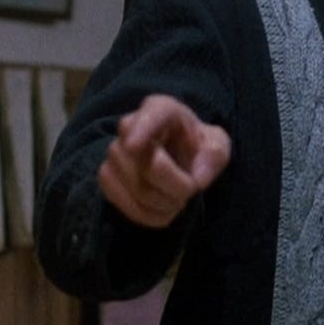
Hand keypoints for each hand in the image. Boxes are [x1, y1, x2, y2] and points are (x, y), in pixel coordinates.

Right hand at [97, 94, 231, 228]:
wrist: (177, 155)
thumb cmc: (197, 145)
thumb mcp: (217, 144)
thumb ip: (215, 155)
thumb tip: (198, 178)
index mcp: (163, 109)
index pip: (153, 114)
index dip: (142, 129)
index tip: (134, 145)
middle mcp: (131, 126)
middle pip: (147, 165)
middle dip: (175, 186)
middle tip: (191, 191)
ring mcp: (114, 151)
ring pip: (135, 187)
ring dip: (163, 203)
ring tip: (178, 201)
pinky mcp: (106, 176)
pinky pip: (120, 201)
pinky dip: (146, 215)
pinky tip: (162, 213)